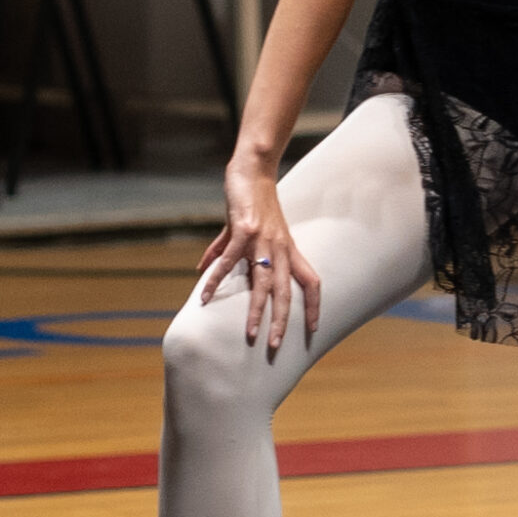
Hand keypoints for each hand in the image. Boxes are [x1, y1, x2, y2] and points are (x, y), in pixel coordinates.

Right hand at [196, 159, 321, 352]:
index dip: (314, 305)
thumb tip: (203, 272)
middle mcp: (280, 248)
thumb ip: (225, 251)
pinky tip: (204, 296)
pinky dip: (217, 280)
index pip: (310, 281)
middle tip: (276, 346)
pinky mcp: (243, 231)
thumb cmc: (251, 201)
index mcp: (287, 249)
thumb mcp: (244, 230)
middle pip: (286, 291)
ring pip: (262, 282)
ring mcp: (263, 240)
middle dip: (283, 320)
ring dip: (255, 310)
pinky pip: (228, 261)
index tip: (314, 329)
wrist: (252, 170)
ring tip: (250, 333)